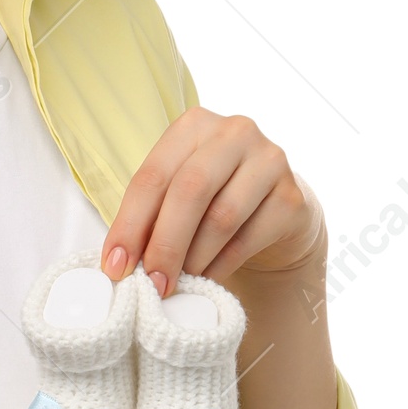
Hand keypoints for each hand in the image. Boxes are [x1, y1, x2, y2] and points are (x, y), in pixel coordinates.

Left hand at [99, 107, 326, 293]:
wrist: (275, 213)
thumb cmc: (213, 201)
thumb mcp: (179, 195)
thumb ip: (152, 216)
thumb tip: (120, 262)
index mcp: (194, 125)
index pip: (153, 176)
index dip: (129, 224)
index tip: (115, 266)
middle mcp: (234, 133)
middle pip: (189, 191)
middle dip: (164, 244)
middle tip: (151, 282)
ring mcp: (270, 161)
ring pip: (221, 217)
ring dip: (193, 259)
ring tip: (177, 283)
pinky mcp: (292, 197)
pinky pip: (248, 239)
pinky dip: (221, 265)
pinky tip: (206, 279)